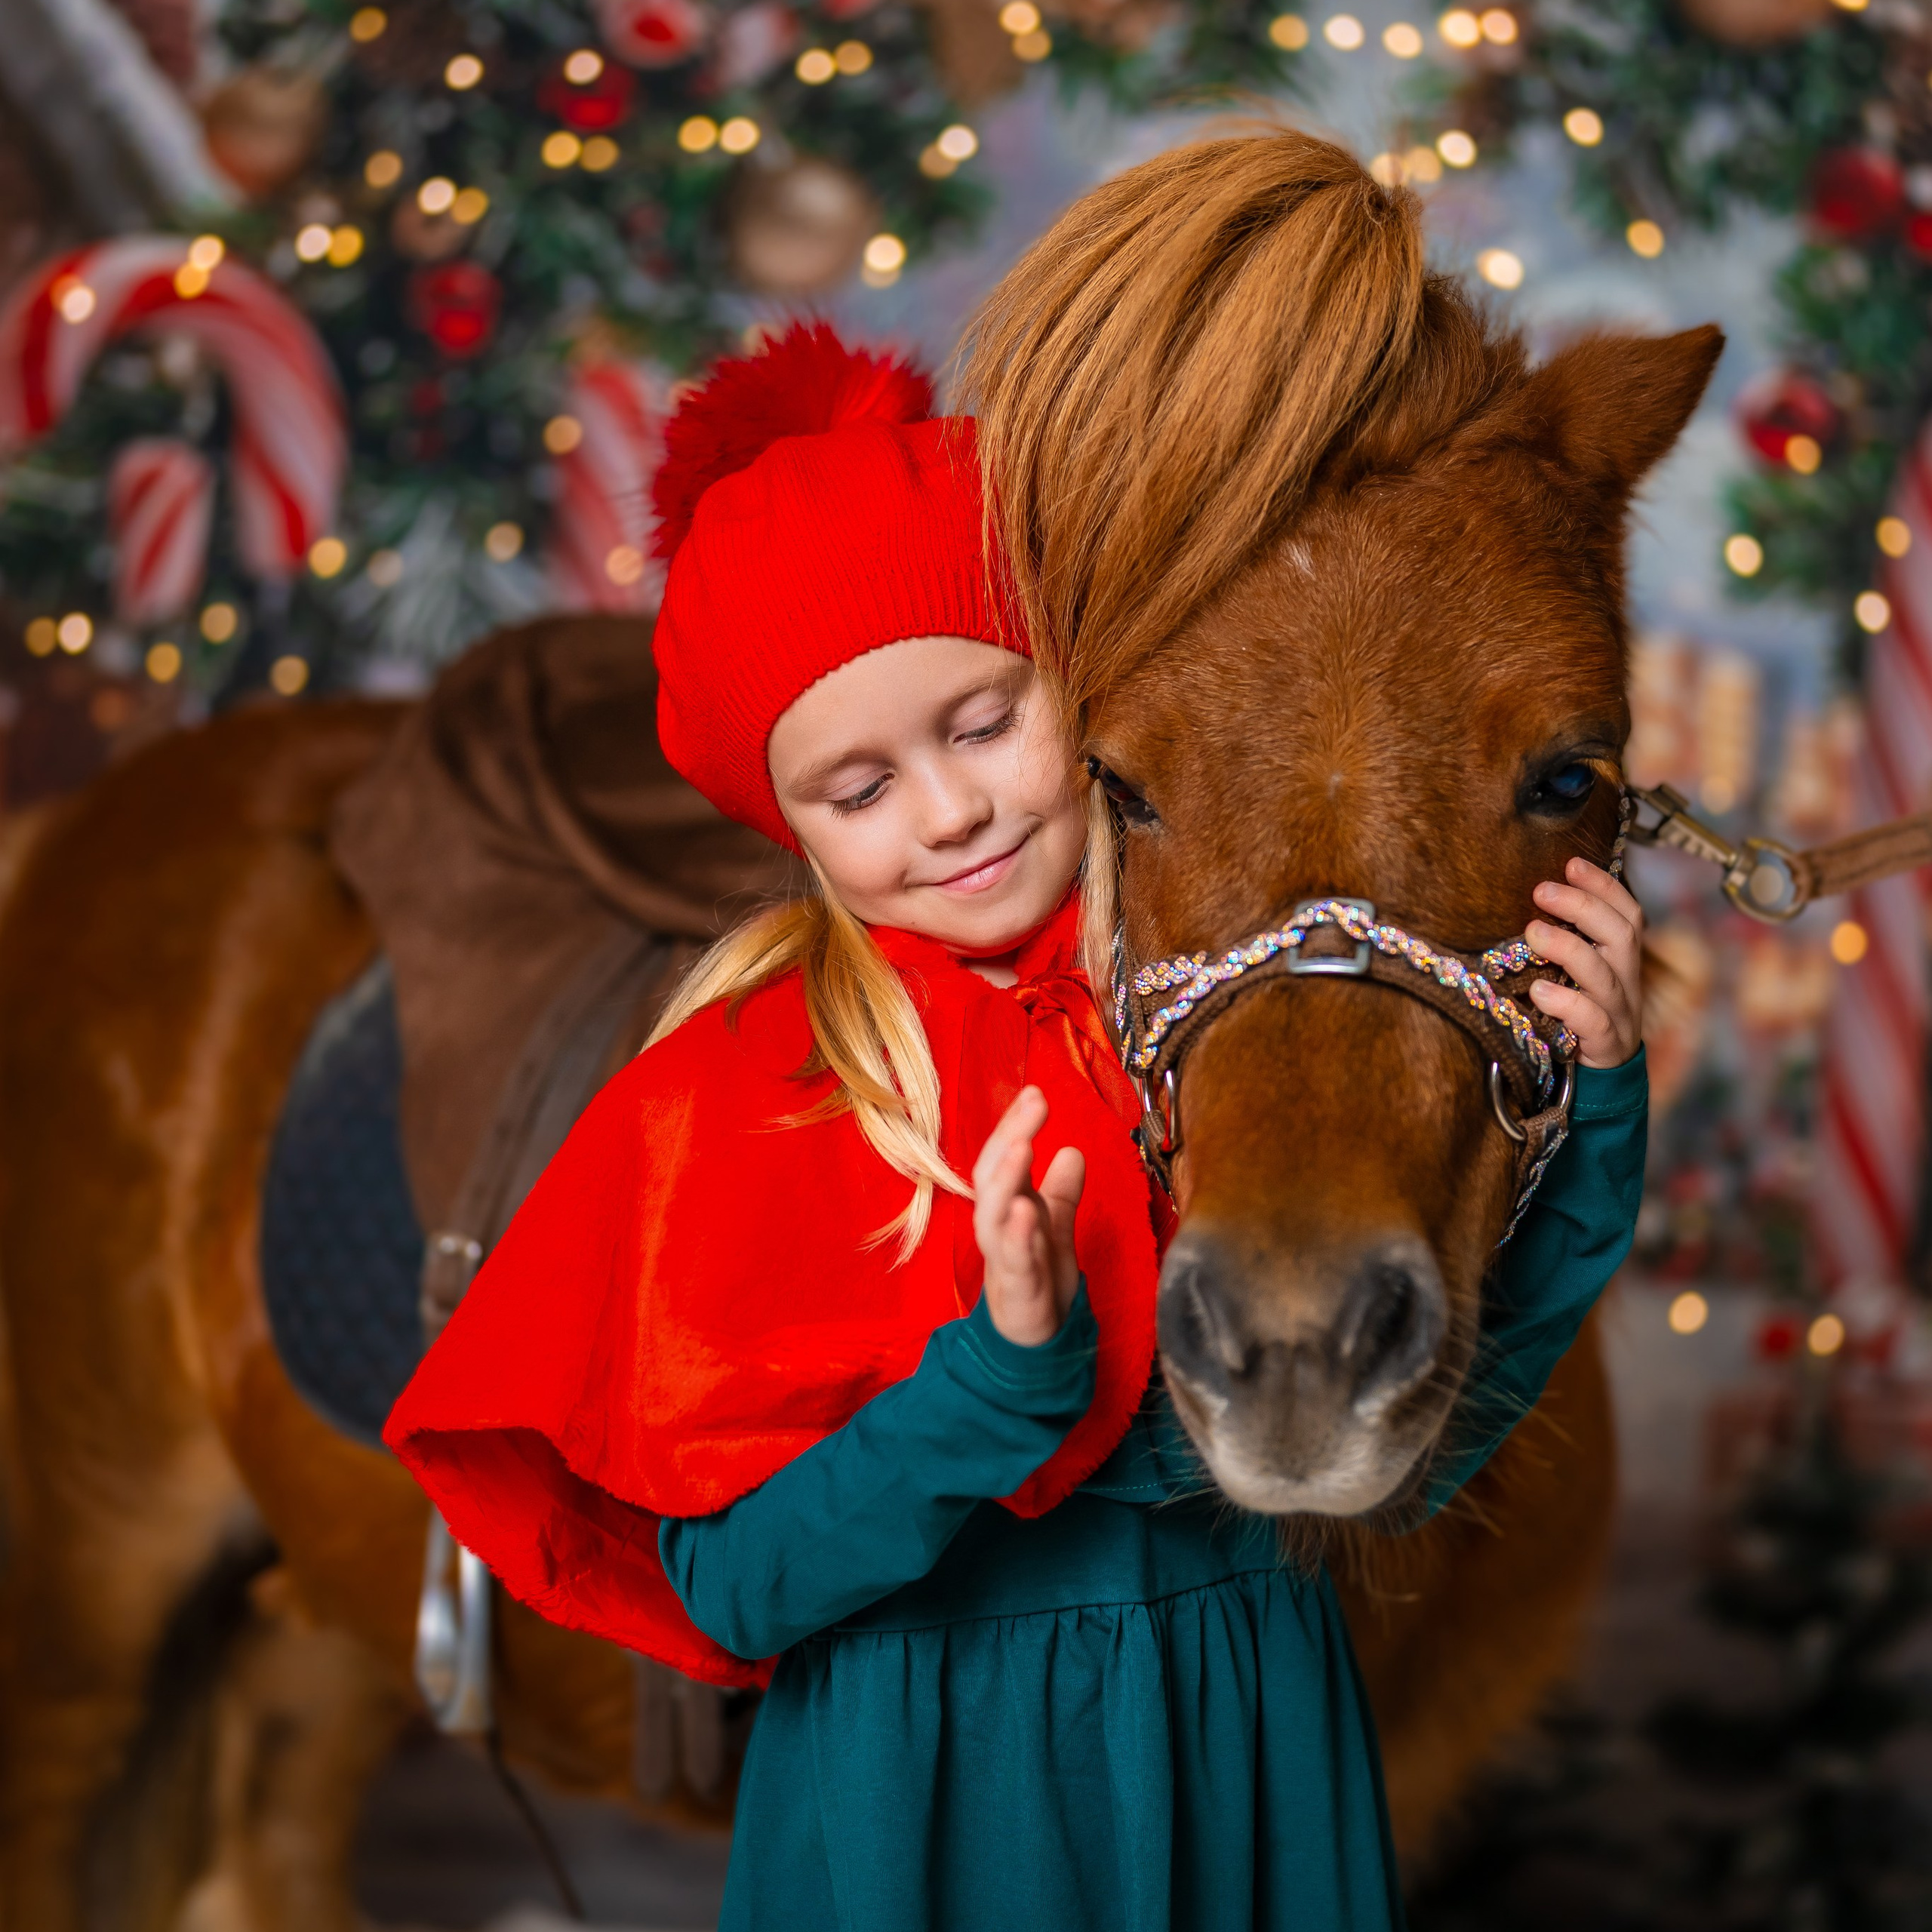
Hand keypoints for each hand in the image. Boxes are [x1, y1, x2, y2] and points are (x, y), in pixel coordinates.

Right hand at [972, 1086, 1084, 1346]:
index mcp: (1007, 1207)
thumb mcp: (1055, 1227)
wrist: (1034, 1344)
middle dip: (1010, 1138)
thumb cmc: (1040, 1279)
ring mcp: (1004, 1260)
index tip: (1035, 1092)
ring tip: (1024, 1146)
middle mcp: (998, 1228)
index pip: (1003, 1159)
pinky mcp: (1018, 1292)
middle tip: (1033, 1104)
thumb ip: (1061, 1192)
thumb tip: (1072, 1149)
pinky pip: (1014, 1261)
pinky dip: (1018, 1236)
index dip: (1015, 1125)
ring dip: (1006, 1180)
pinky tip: (1025, 1212)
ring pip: (992, 1216)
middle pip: (992, 1177)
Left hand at [1524, 858, 1643, 1068]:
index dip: (1603, 886)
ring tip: (1533, 933)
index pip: (1626, 914)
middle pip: (1621, 936)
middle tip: (1542, 890)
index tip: (1571, 862)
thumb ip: (1566, 942)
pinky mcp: (1605, 1046)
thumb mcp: (1576, 975)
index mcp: (1622, 960)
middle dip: (1583, 907)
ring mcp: (1619, 1014)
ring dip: (1568, 948)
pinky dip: (1566, 1003)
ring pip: (1605, 976)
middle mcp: (1626, 982)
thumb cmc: (1577, 1015)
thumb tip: (1533, 899)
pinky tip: (1539, 991)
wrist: (1600, 1081)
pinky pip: (1593, 1022)